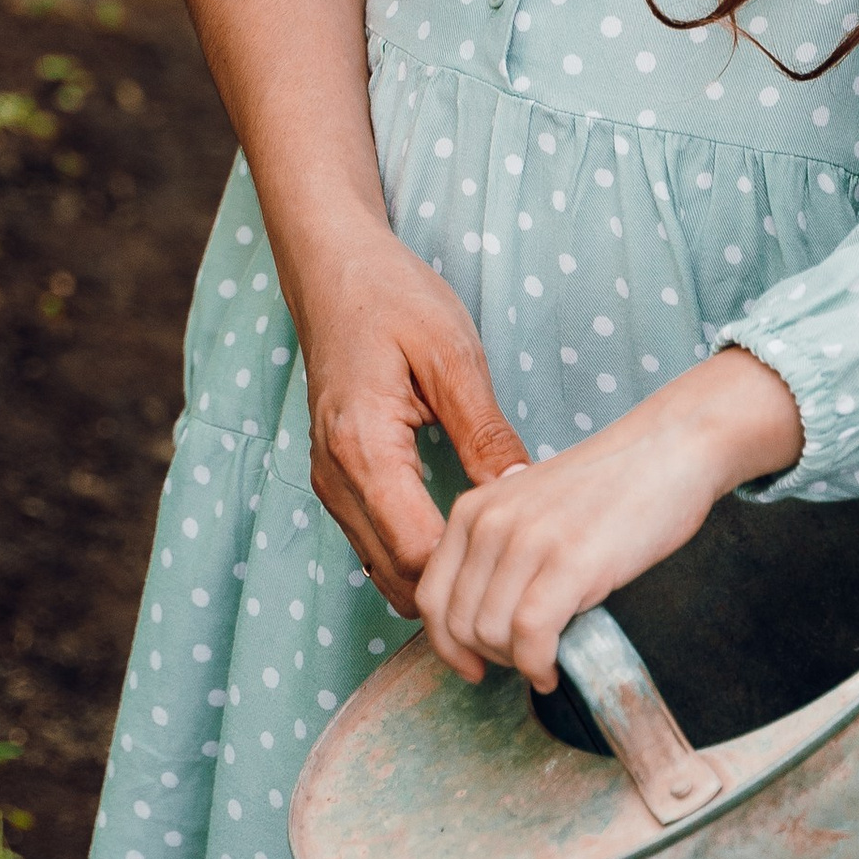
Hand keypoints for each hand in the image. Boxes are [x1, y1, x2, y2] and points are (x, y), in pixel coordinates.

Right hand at [290, 227, 529, 618]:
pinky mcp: (336, 481)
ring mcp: (330, 484)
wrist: (332, 268)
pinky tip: (467, 545)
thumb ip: (485, 434)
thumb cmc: (391, 299)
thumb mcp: (453, 356)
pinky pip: (377, 546)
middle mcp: (335, 478)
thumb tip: (523, 498)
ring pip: (385, 571)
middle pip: (400, 577)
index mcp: (364, 448)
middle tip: (527, 580)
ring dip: (439, 581)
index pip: (418, 553)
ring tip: (502, 568)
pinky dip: (418, 559)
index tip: (529, 567)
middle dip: (461, 590)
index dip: (473, 573)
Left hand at [417, 351, 804, 690]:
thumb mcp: (531, 510)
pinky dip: (539, 666)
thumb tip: (481, 627)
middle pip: (458, 624)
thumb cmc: (610, 488)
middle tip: (527, 660)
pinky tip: (556, 669)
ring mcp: (527, 540)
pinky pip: (530, 636)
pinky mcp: (569, 561)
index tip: (473, 666)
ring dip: (517, 664)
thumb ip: (499, 553)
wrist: (669, 449)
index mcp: (473, 509)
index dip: (447, 645)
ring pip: (490, 635)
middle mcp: (489, 522)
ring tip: (548, 659)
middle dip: (489, 658)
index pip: (431, 597)